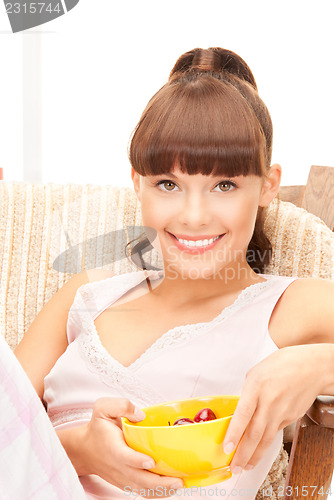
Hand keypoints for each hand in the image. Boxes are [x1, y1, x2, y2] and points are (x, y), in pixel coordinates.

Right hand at [67, 398, 182, 496]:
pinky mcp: (126, 483)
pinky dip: (157, 493)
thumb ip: (121, 406)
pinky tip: (171, 488)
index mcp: (112, 447)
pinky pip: (142, 492)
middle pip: (138, 480)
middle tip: (178, 480)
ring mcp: (122, 477)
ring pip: (142, 489)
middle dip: (159, 483)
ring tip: (179, 484)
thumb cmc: (97, 428)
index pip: (124, 457)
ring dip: (162, 490)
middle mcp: (118, 466)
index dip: (137, 461)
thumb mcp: (103, 408)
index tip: (151, 461)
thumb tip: (140, 415)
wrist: (85, 450)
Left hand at [223, 345, 325, 473]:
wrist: (311, 368)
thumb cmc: (282, 364)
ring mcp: (281, 412)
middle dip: (242, 453)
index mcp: (256, 387)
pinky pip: (275, 433)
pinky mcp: (290, 418)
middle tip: (233, 467)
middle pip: (254, 433)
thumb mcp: (256, 372)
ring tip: (245, 466)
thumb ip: (247, 391)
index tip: (227, 447)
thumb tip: (240, 408)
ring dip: (254, 456)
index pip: (243, 414)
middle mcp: (269, 402)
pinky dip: (265, 445)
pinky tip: (258, 451)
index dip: (234, 432)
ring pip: (266, 439)